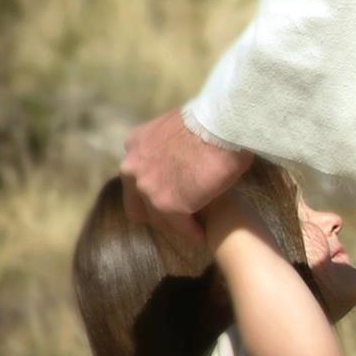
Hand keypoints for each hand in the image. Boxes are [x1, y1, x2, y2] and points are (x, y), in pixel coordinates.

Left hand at [119, 108, 252, 245]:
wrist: (222, 124)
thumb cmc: (211, 120)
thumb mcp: (174, 127)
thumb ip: (166, 146)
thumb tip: (178, 157)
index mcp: (134, 145)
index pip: (134, 180)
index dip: (153, 192)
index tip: (173, 196)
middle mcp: (132, 168)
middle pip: (137, 207)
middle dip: (158, 215)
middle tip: (180, 218)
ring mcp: (148, 188)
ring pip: (160, 221)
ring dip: (178, 225)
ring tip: (196, 229)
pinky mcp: (167, 205)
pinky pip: (180, 228)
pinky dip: (193, 233)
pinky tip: (205, 235)